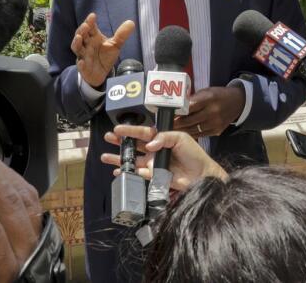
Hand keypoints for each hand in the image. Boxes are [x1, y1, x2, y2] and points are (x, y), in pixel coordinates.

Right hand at [71, 13, 134, 87]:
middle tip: (86, 25)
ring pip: (77, 48)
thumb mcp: (115, 45)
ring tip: (78, 38)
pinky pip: (81, 66)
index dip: (90, 22)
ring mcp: (84, 56)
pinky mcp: (84, 68)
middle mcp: (87, 45)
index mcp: (94, 37)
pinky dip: (80, 64)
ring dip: (76, 43)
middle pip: (81, 36)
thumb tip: (131, 22)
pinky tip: (81, 62)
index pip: (90, 28)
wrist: (101, 72)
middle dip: (82, 30)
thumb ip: (121, 35)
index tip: (92, 16)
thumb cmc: (105, 56)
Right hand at [100, 124, 227, 190]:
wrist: (201, 175)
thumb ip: (164, 138)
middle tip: (108, 137)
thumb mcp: (181, 138)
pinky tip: (117, 171)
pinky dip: (127, 173)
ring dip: (119, 158)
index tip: (118, 128)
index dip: (130, 130)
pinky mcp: (154, 176)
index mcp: (161, 138)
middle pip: (134, 145)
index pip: (143, 132)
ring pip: (132, 160)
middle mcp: (155, 150)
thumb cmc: (194, 154)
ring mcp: (153, 163)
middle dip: (120, 141)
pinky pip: (138, 174)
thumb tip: (149, 145)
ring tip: (105, 156)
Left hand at [174, 85, 245, 136]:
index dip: (177, 112)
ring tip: (173, 129)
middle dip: (176, 123)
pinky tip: (184, 132)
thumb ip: (192, 99)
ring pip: (193, 129)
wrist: (237, 102)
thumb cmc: (218, 95)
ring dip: (182, 130)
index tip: (168, 114)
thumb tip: (176, 106)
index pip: (189, 107)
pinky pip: (200, 134)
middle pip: (189, 120)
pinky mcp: (216, 131)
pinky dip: (191, 133)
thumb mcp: (206, 92)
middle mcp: (212, 112)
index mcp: (208, 99)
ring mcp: (215, 123)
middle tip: (167, 124)